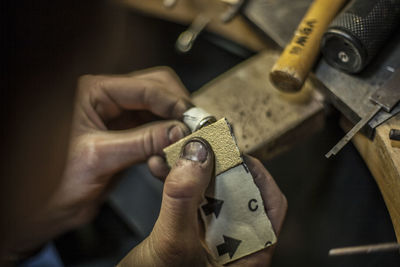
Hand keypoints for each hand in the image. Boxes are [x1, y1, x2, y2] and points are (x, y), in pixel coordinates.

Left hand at [7, 67, 191, 258]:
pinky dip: (168, 138)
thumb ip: (142, 142)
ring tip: (182, 142)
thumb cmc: (60, 180)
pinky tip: (169, 152)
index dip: (173, 102)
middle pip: (158, 88)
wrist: (51, 206)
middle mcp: (109, 97)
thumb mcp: (102, 158)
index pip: (145, 86)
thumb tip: (179, 131)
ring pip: (161, 108)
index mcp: (94, 91)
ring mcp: (121, 113)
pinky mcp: (129, 131)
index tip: (193, 120)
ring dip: (175, 124)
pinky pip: (158, 127)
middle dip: (177, 108)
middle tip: (194, 128)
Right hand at [118, 139, 286, 266]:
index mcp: (249, 256)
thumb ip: (184, 198)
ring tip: (175, 151)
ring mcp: (212, 239)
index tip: (232, 150)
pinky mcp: (191, 233)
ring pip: (211, 193)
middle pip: (239, 193)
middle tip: (200, 144)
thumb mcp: (172, 245)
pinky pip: (190, 200)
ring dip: (192, 170)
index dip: (255, 173)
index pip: (269, 204)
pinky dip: (177, 182)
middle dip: (216, 165)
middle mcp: (235, 245)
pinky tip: (162, 168)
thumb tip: (198, 153)